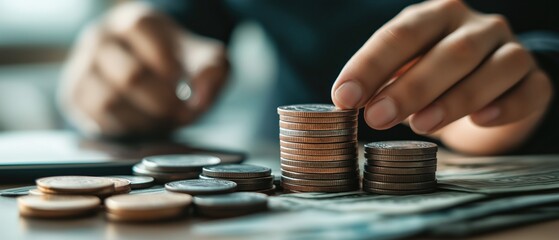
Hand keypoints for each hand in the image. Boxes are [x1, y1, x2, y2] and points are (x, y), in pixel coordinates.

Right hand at [59, 2, 228, 136]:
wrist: (149, 70)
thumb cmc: (177, 62)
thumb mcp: (204, 59)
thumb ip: (212, 71)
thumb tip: (200, 99)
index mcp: (133, 21)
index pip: (154, 51)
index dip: (175, 79)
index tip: (189, 93)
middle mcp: (100, 38)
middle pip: (131, 77)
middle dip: (162, 104)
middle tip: (180, 114)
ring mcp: (81, 66)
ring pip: (108, 101)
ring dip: (143, 120)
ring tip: (163, 119)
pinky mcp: (74, 95)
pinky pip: (96, 120)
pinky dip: (125, 129)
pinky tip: (143, 124)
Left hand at [332, 0, 552, 153]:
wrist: (486, 85)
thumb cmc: (432, 76)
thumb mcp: (402, 71)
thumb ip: (380, 82)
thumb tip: (346, 101)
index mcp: (436, 15)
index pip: (401, 34)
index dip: (370, 66)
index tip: (344, 98)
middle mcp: (476, 26)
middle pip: (448, 52)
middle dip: (410, 88)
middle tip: (377, 118)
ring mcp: (510, 49)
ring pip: (493, 68)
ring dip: (454, 99)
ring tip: (421, 125)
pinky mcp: (534, 79)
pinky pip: (528, 90)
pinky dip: (505, 106)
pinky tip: (480, 121)